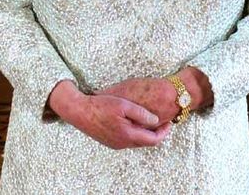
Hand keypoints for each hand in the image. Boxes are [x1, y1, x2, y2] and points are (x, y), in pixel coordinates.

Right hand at [48, 80, 170, 149]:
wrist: (79, 111)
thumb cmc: (101, 105)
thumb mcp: (124, 105)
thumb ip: (141, 114)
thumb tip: (156, 121)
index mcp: (128, 135)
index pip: (153, 140)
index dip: (164, 132)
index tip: (169, 122)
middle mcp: (122, 143)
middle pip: (145, 142)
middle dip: (156, 133)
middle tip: (163, 121)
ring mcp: (115, 144)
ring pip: (136, 141)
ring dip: (145, 132)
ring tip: (150, 120)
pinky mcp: (109, 141)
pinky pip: (127, 139)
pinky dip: (135, 132)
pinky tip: (134, 121)